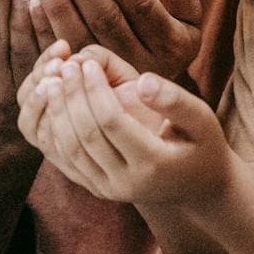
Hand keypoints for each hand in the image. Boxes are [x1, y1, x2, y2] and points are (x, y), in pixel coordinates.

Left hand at [21, 48, 231, 208]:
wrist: (196, 187)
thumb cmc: (202, 144)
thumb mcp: (202, 119)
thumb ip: (174, 100)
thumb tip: (143, 81)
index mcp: (153, 163)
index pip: (112, 122)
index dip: (95, 89)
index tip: (86, 62)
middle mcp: (126, 183)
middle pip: (86, 135)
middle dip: (71, 98)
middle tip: (63, 67)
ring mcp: (108, 190)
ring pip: (70, 150)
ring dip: (57, 114)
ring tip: (51, 82)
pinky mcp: (96, 189)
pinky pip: (66, 161)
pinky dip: (54, 133)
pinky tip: (53, 107)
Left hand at [27, 0, 204, 88]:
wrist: (152, 84)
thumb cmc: (169, 30)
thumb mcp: (188, 13)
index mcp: (172, 45)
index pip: (142, 7)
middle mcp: (141, 65)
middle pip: (106, 20)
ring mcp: (109, 79)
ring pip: (79, 37)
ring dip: (56, 2)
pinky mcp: (82, 83)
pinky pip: (59, 56)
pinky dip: (44, 29)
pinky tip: (33, 2)